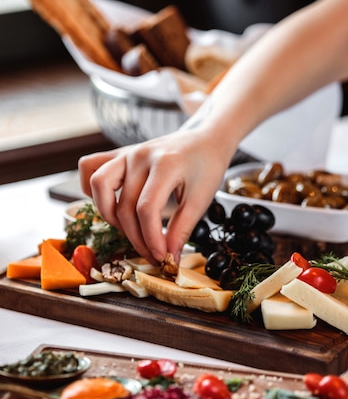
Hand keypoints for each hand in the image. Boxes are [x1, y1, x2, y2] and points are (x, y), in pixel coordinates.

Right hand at [78, 129, 231, 264]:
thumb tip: (168, 258)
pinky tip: (110, 203)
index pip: (146, 209)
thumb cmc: (206, 168)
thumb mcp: (201, 200)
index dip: (151, 239)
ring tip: (130, 229)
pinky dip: (92, 188)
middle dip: (135, 237)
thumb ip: (182, 230)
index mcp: (165, 164)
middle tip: (151, 252)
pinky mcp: (119, 153)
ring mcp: (127, 152)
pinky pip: (89, 166)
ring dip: (109, 215)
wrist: (205, 140)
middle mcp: (140, 155)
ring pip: (98, 185)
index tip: (161, 256)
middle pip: (124, 205)